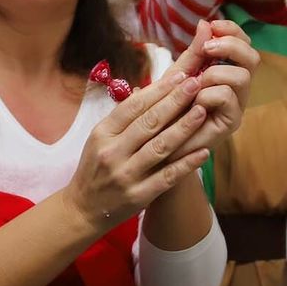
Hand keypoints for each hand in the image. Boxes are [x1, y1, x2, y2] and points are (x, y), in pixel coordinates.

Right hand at [63, 58, 215, 233]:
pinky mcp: (139, 196)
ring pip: (160, 147)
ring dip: (183, 128)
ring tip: (202, 110)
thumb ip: (123, 119)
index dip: (158, 90)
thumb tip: (150, 90)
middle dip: (174, 101)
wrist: (82, 210)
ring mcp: (126, 175)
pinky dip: (187, 164)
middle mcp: (113, 152)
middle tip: (195, 83)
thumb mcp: (99, 139)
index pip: (133, 106)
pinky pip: (168, 176)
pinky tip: (204, 151)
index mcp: (102, 133)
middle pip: (148, 122)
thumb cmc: (95, 169)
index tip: (179, 75)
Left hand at [162, 19, 259, 157]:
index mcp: (227, 71)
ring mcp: (236, 105)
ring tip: (194, 84)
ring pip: (242, 76)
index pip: (243, 43)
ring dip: (215, 73)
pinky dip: (207, 94)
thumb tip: (205, 22)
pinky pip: (227, 97)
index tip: (212, 25)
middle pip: (252, 57)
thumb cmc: (167, 109)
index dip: (231, 30)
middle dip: (230, 45)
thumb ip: (193, 52)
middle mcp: (236, 87)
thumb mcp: (178, 75)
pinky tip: (194, 104)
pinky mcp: (231, 123)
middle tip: (206, 49)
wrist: (158, 145)